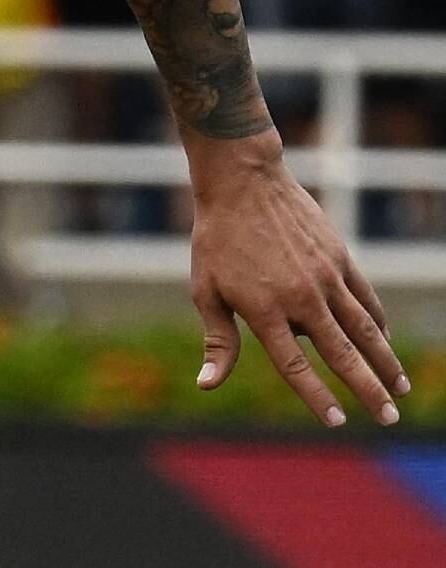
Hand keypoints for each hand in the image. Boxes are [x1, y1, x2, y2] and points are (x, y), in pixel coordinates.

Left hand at [190, 154, 408, 425]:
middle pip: (342, 354)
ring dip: (385, 361)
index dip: (317, 397)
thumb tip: (207, 386)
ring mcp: (326, 278)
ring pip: (364, 329)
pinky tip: (385, 343)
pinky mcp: (340, 259)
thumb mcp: (205, 290)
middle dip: (368, 390)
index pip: (296, 366)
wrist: (244, 184)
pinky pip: (365, 299)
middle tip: (389, 418)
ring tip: (401, 388)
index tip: (336, 422)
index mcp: (265, 310)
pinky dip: (378, 324)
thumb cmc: (217, 240)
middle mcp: (301, 298)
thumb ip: (218, 341)